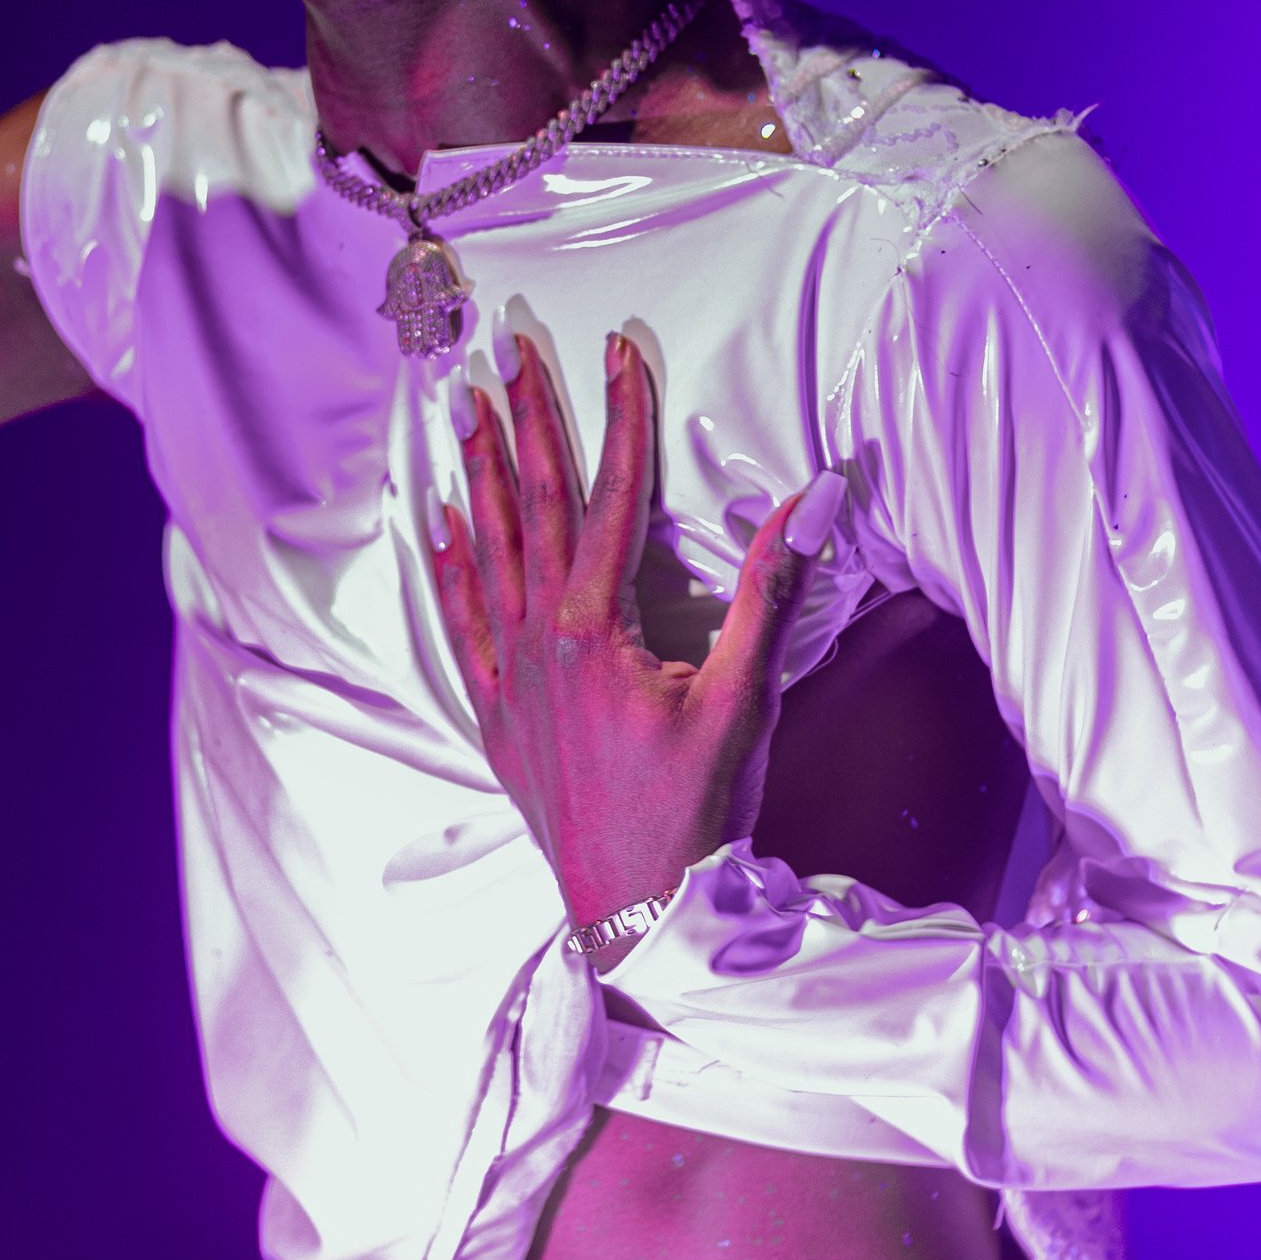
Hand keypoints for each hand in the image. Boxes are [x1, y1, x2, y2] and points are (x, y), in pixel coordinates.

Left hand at [431, 330, 844, 930]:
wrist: (640, 911)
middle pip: (534, 504)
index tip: (617, 349)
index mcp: (597, 628)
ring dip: (481, 473)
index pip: (610, 495)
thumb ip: (775, 592)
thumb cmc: (700, 811)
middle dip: (527, 419)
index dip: (617, 415)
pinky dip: (451, 565)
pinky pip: (463, 621)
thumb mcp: (746, 698)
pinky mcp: (496, 714)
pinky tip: (443, 522)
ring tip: (467, 408)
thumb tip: (817, 498)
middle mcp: (540, 640)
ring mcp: (510, 677)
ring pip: (489, 551)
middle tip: (510, 348)